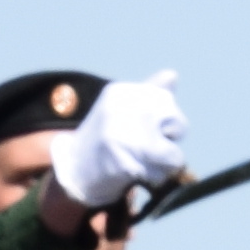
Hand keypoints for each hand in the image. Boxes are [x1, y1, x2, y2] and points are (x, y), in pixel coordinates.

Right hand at [50, 67, 190, 209]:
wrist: (74, 171)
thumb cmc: (103, 140)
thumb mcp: (120, 110)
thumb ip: (148, 94)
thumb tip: (172, 74)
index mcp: (120, 93)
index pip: (165, 99)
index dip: (163, 119)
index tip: (142, 128)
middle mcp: (121, 110)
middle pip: (175, 123)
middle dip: (169, 139)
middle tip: (144, 148)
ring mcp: (122, 137)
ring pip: (173, 152)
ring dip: (165, 162)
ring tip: (142, 163)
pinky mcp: (126, 163)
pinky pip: (163, 171)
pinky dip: (158, 175)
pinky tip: (138, 175)